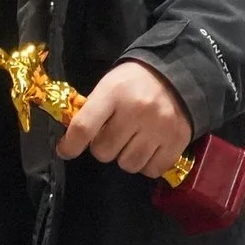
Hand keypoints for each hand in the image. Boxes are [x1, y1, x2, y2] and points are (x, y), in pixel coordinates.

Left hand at [58, 62, 193, 177]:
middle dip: (103, 148)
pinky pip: (152, 169)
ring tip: (131, 142)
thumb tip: (74, 140)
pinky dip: (146, 165)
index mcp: (113, 93)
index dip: (70, 145)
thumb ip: (91, 111)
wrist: (177, 74)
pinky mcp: (178, 140)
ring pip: (128, 164)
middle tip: (111, 136)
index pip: (84, 127)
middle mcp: (137, 111)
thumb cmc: (134, 82)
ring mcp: (159, 127)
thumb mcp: (108, 86)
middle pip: (105, 151)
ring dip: (125, 158)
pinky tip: (147, 149)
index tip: (65, 150)